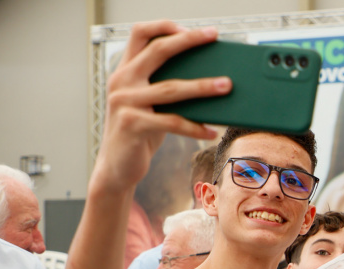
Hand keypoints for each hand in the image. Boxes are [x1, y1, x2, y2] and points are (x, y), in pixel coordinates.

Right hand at [94, 20, 230, 190]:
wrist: (117, 168)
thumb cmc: (139, 134)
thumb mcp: (150, 106)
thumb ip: (166, 88)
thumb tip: (210, 79)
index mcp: (125, 72)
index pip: (140, 34)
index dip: (165, 26)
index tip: (193, 29)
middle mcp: (121, 82)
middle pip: (158, 50)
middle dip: (189, 40)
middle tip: (213, 37)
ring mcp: (124, 102)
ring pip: (172, 88)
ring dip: (203, 86)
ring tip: (227, 86)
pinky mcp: (132, 125)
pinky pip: (173, 122)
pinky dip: (195, 127)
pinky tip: (212, 131)